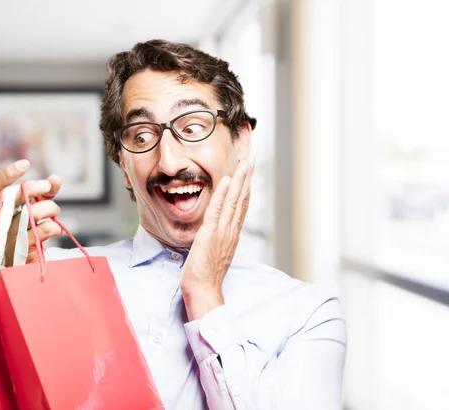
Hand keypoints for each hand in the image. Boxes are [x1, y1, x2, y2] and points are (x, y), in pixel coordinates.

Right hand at [0, 159, 62, 264]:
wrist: (33, 264)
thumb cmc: (35, 232)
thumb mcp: (43, 208)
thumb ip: (48, 192)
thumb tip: (55, 178)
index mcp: (7, 207)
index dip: (7, 174)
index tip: (26, 164)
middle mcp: (4, 220)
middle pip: (10, 198)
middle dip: (32, 188)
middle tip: (47, 186)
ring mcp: (11, 236)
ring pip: (27, 215)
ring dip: (48, 209)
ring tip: (55, 212)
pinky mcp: (22, 251)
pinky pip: (37, 234)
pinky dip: (51, 227)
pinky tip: (55, 228)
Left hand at [180, 155, 254, 320]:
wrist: (203, 291)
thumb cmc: (205, 276)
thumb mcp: (214, 252)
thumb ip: (218, 238)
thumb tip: (216, 228)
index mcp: (232, 234)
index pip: (241, 205)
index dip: (245, 186)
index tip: (248, 170)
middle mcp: (231, 231)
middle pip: (242, 198)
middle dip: (247, 177)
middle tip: (252, 157)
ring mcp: (223, 232)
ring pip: (234, 201)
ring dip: (240, 180)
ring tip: (245, 162)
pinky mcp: (210, 235)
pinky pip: (217, 211)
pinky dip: (223, 195)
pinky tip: (226, 180)